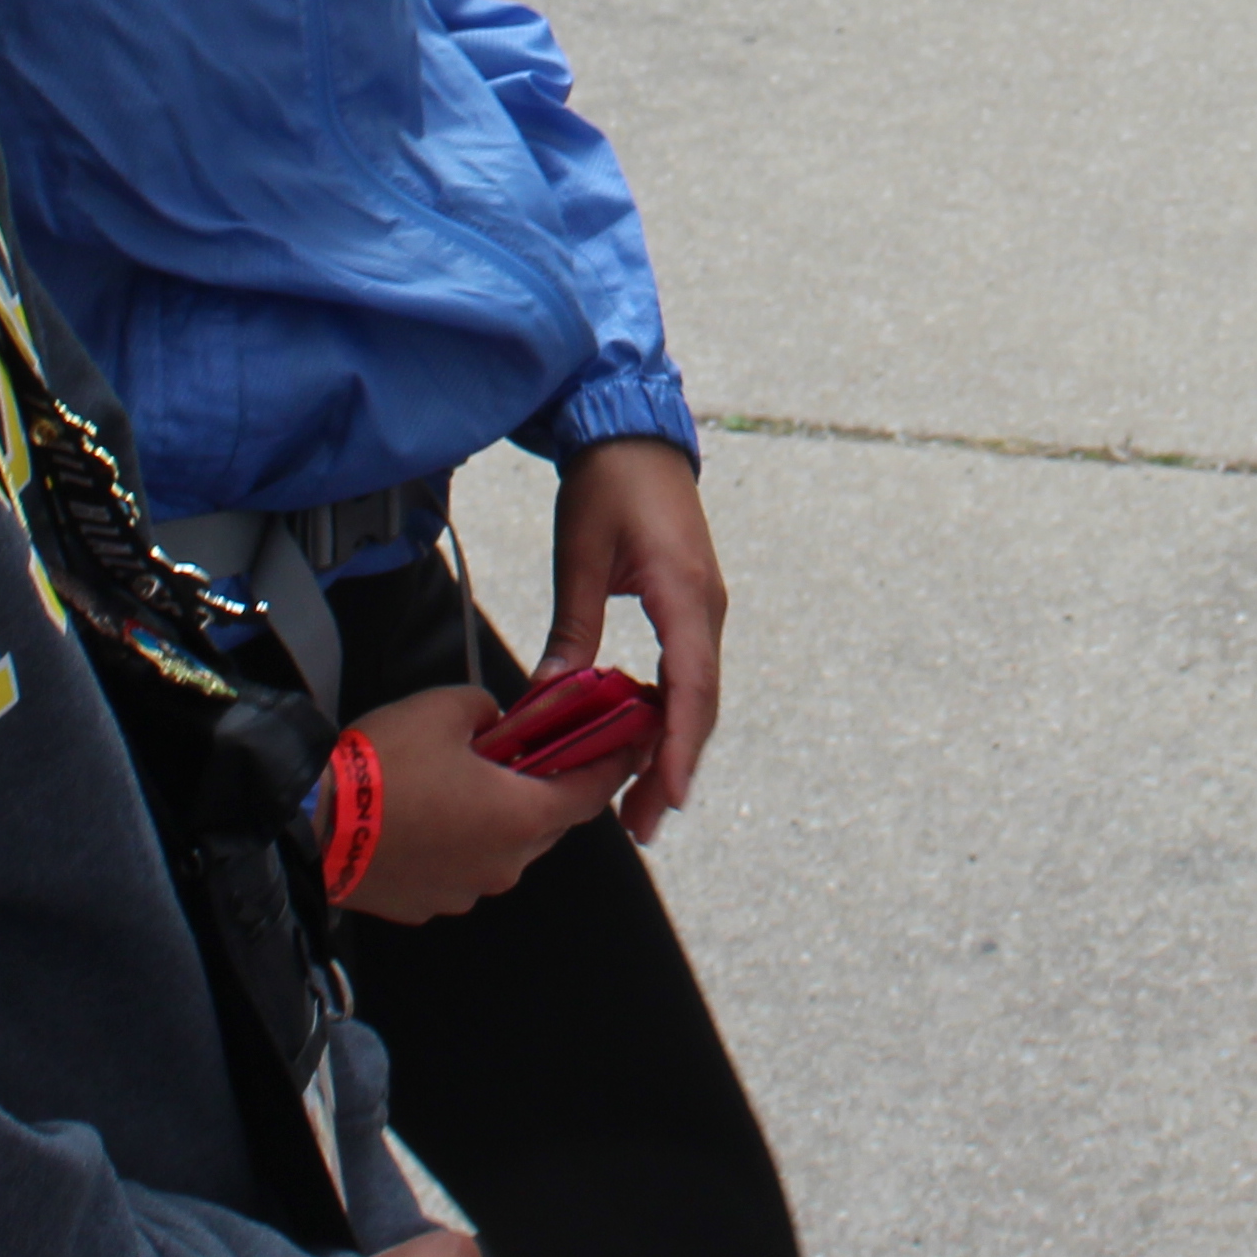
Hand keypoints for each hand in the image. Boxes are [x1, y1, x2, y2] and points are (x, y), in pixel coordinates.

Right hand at [339, 680, 621, 922]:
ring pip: (504, 847)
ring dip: (499, 815)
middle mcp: (506, 864)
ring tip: (470, 779)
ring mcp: (467, 891)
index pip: (591, 791)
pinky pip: (463, 867)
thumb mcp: (443, 708)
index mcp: (522, 817)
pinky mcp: (430, 905)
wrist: (308, 825)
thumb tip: (493, 722)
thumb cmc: (382, 765)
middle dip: (548, 785)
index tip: (631, 743)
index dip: (614, 762)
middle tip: (538, 749)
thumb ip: (487, 710)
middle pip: (548, 821)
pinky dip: (461, 841)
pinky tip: (431, 814)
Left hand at [547, 435, 722, 840]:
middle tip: (640, 825)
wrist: (634, 432)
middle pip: (699, 705)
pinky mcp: (690, 608)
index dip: (679, 745)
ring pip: (695, 694)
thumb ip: (572, 628)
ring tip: (640, 803)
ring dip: (670, 747)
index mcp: (684, 595)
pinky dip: (667, 714)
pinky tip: (639, 743)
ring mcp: (703, 609)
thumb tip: (550, 699)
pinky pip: (686, 673)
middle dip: (672, 766)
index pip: (690, 685)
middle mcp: (706, 609)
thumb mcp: (580, 555)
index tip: (667, 796)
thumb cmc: (607, 484)